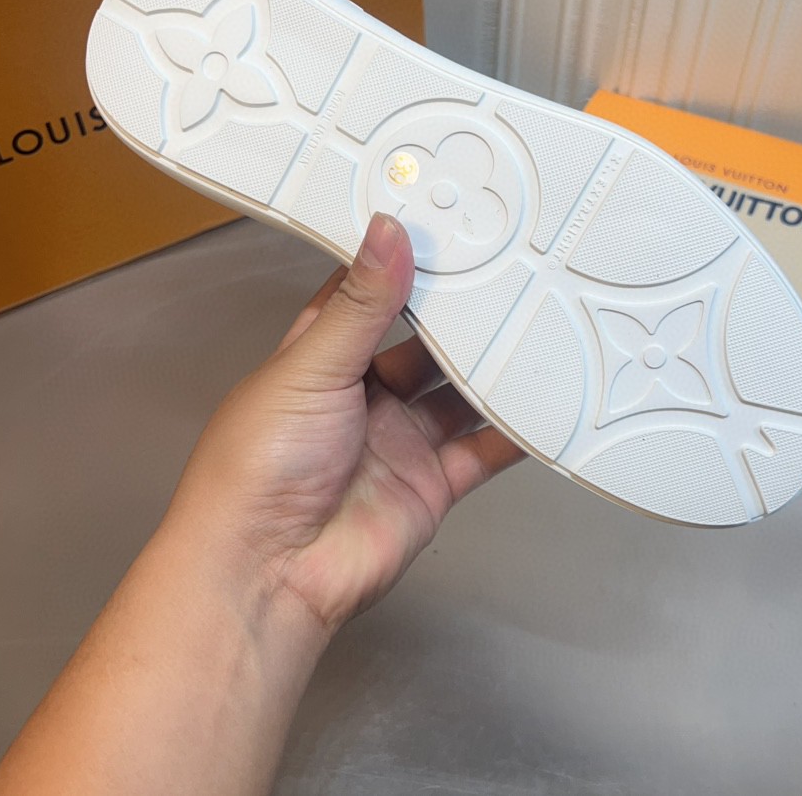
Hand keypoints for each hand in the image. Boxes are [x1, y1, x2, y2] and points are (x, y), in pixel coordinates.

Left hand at [166, 213, 524, 634]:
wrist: (270, 572)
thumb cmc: (259, 466)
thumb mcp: (310, 368)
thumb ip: (359, 306)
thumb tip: (386, 233)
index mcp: (321, 356)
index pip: (366, 295)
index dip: (401, 263)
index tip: (444, 227)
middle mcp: (362, 394)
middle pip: (424, 342)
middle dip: (459, 316)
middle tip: (508, 274)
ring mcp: (399, 439)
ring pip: (458, 394)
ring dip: (491, 369)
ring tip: (537, 325)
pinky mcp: (431, 482)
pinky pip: (482, 449)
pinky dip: (513, 432)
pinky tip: (542, 405)